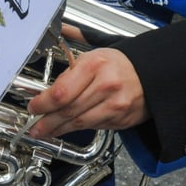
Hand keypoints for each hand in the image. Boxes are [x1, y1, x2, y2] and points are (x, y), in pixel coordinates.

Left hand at [27, 48, 147, 137]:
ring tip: (45, 131)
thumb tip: (45, 71)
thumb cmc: (119, 63)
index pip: (62, 91)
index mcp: (95, 65)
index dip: (43, 103)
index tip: (33, 107)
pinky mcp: (121, 119)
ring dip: (59, 130)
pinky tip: (67, 128)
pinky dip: (78, 128)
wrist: (152, 73)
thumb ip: (69, 68)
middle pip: (69, 110)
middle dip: (47, 121)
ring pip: (80, 123)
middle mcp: (106, 86)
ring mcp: (115, 105)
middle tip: (34, 127)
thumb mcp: (93, 54)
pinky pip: (94, 127)